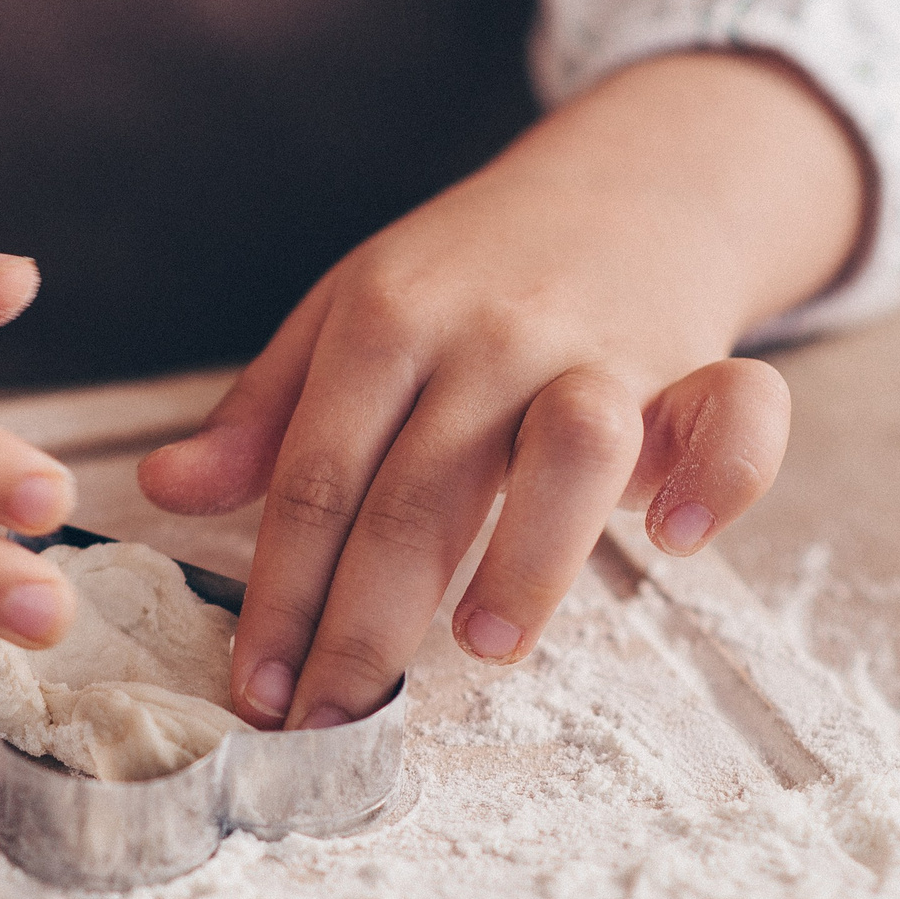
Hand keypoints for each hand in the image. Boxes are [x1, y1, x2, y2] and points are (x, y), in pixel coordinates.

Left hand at [138, 51, 866, 727]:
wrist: (629, 178)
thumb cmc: (474, 271)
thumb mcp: (348, 316)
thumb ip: (265, 413)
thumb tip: (166, 489)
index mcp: (384, 319)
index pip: (315, 479)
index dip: (281, 597)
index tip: (258, 691)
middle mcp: (488, 333)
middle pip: (416, 494)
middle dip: (363, 626)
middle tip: (332, 720)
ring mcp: (599, 345)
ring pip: (567, 450)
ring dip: (525, 559)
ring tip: (480, 648)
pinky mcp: (700, 359)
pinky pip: (733, 418)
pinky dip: (719, 479)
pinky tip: (672, 539)